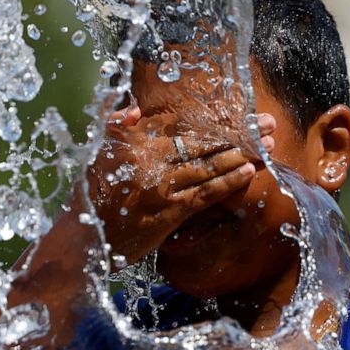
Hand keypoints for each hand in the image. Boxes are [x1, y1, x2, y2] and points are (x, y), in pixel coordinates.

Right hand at [86, 106, 275, 264]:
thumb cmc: (87, 198)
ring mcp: (160, 185)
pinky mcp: (169, 212)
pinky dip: (227, 182)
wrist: (81, 239)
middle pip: (203, 141)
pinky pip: (205, 193)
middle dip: (240, 132)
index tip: (239, 112)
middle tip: (268, 124)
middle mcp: (148, 159)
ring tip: (266, 145)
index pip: (183, 125)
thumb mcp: (94, 154)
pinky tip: (247, 173)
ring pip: (208, 165)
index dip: (215, 118)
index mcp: (132, 140)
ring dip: (241, 154)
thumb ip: (112, 126)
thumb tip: (133, 110)